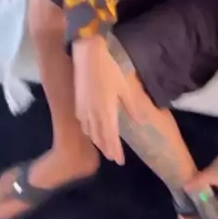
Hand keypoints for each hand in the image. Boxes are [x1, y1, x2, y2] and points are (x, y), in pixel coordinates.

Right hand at [73, 36, 140, 164]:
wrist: (87, 57)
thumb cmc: (109, 70)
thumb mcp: (124, 87)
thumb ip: (131, 106)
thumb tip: (140, 121)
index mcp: (107, 112)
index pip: (112, 138)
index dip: (116, 150)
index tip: (120, 161)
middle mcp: (94, 115)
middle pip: (100, 138)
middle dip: (107, 149)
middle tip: (113, 158)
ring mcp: (83, 110)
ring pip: (90, 132)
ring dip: (97, 142)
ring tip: (103, 148)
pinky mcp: (77, 104)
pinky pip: (83, 124)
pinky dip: (88, 131)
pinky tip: (90, 131)